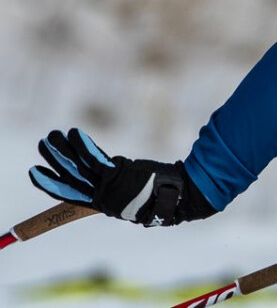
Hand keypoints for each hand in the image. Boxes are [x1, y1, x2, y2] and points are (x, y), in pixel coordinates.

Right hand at [29, 128, 215, 226]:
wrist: (181, 197)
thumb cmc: (163, 194)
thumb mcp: (136, 193)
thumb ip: (120, 184)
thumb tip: (112, 170)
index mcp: (104, 204)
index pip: (71, 194)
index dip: (52, 184)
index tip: (35, 173)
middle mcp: (103, 198)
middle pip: (70, 178)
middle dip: (53, 161)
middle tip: (42, 144)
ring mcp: (109, 188)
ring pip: (78, 167)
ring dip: (63, 149)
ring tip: (51, 135)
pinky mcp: (117, 175)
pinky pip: (94, 159)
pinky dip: (83, 146)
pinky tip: (74, 133)